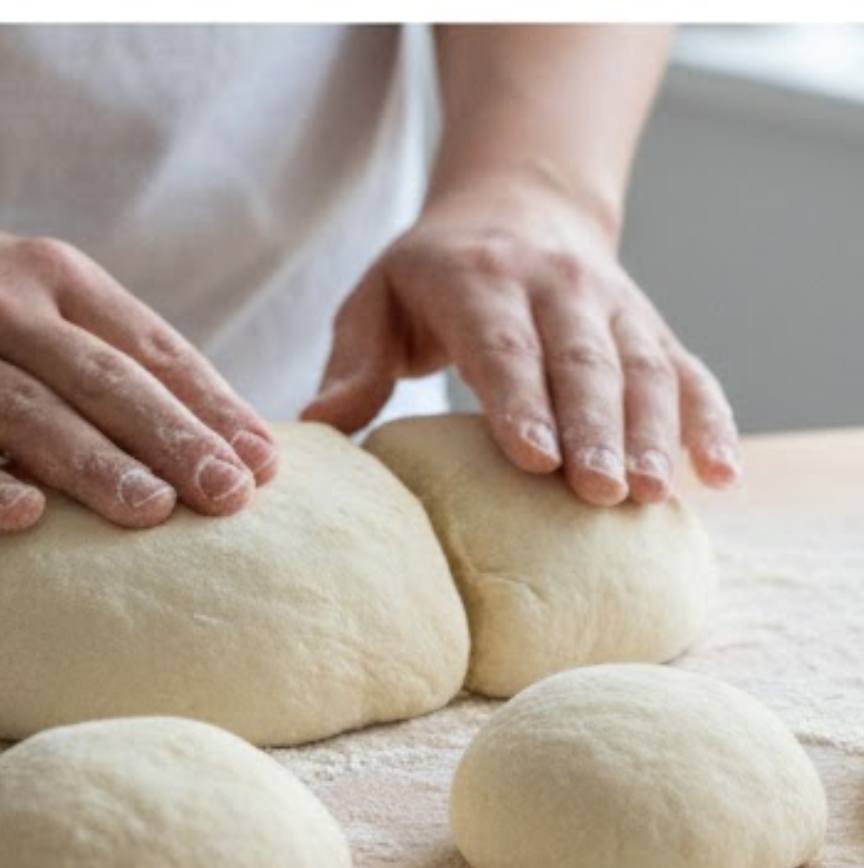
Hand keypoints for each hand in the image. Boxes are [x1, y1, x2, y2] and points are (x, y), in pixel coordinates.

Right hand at [0, 192, 276, 530]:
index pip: (152, 347)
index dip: (212, 405)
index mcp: (56, 277)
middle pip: (102, 380)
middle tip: (230, 495)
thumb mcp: (37, 298)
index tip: (263, 462)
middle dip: (173, 439)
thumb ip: (109, 352)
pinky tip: (23, 517)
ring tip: (154, 510)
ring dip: (94, 463)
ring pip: (23, 411)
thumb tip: (213, 432)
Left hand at [302, 179, 739, 505]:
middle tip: (602, 493)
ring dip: (654, 431)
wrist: (518, 204)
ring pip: (643, 366)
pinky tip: (719, 473)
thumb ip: (354, 363)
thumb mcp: (376, 300)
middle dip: (596, 427)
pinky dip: (708, 419)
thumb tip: (318, 427)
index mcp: (478, 279)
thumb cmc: (433, 273)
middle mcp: (555, 286)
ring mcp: (611, 305)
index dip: (521, 400)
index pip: (503, 344)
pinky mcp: (647, 325)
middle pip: (582, 360)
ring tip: (654, 494)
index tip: (535, 458)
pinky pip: (687, 369)